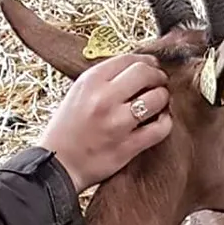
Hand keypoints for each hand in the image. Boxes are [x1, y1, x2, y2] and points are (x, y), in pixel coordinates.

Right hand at [38, 55, 171, 192]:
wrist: (58, 165)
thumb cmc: (66, 130)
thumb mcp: (77, 93)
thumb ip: (103, 80)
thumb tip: (135, 70)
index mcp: (90, 81)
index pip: (128, 59)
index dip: (146, 61)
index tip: (152, 66)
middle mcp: (104, 98)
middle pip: (145, 73)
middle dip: (158, 76)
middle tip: (160, 82)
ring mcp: (117, 123)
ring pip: (156, 98)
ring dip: (163, 97)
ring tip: (160, 102)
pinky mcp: (127, 146)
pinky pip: (159, 129)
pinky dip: (165, 122)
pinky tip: (161, 121)